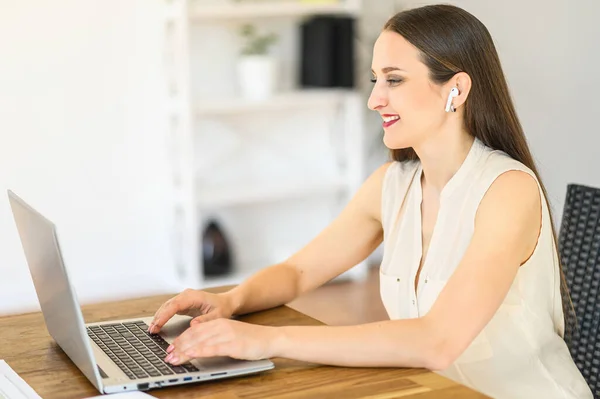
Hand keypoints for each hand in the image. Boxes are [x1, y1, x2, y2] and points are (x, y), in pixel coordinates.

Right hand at [148, 289, 234, 333]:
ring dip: (159, 317)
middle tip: (151, 330)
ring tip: (152, 329)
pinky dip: (163, 316)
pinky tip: (158, 324)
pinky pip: (170, 309)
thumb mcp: (217, 316)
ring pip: (167, 306)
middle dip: (159, 317)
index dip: (165, 315)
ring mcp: (184, 298)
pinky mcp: (183, 303)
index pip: (175, 305)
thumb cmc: (222, 308)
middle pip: (168, 305)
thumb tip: (193, 325)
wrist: (226, 302)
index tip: (158, 324)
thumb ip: (205, 320)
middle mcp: (187, 295)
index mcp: (194, 296)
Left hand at [164, 319, 279, 364]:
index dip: (180, 339)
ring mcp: (226, 335)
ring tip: (173, 359)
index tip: (170, 348)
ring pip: (199, 341)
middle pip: (193, 335)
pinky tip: (189, 355)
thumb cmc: (252, 339)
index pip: (194, 330)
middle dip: (178, 346)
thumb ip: (216, 337)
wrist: (270, 338)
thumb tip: (199, 344)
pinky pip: (211, 348)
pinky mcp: (232, 344)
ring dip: (183, 351)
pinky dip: (197, 351)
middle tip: (166, 355)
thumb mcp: (231, 334)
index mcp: (219, 322)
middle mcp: (220, 326)